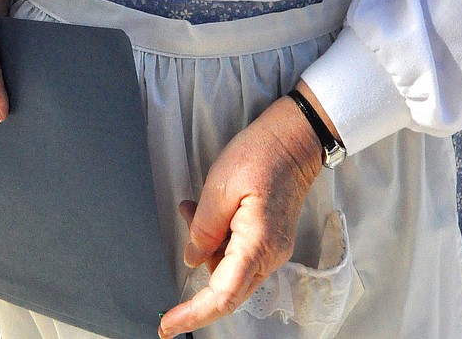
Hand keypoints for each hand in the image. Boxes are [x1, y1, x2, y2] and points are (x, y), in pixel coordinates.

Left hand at [157, 93, 323, 337]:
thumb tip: (193, 259)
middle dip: (199, 265)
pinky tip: (209, 212)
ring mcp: (272, 249)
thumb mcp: (220, 186)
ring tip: (194, 207)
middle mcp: (270, 255)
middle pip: (227, 288)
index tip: (169, 325)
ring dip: (207, 246)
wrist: (292, 140)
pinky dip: (219, 239)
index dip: (194, 314)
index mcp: (257, 244)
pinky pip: (238, 254)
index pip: (223, 296)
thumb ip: (203, 228)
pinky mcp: (270, 240)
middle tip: (185, 224)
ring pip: (230, 270)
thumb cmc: (261, 155)